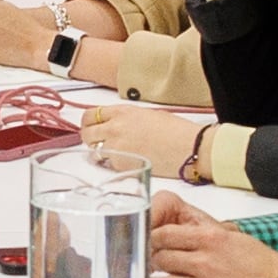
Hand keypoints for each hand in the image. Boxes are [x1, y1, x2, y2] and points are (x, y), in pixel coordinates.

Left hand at [80, 104, 208, 175]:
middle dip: (90, 138)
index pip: (90, 115)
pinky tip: (129, 162)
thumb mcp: (147, 115)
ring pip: (95, 151)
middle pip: (87, 133)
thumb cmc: (176, 131)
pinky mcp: (122, 165)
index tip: (91, 127)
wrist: (190, 148)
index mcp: (122, 112)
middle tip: (97, 142)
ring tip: (117, 154)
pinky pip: (109, 165)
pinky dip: (115, 165)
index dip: (89, 122)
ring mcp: (117, 147)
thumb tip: (115, 125)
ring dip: (102, 153)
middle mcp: (115, 128)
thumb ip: (126, 118)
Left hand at [145, 190, 277, 277]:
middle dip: (160, 263)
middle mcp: (206, 263)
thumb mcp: (237, 239)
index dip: (156, 240)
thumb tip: (179, 237)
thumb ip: (206, 236)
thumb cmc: (267, 268)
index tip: (154, 245)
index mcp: (213, 240)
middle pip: (161, 260)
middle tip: (166, 267)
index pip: (165, 235)